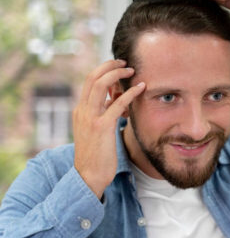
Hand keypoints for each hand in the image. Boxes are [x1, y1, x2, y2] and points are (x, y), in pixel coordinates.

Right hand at [73, 59, 145, 198]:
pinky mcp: (102, 127)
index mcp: (80, 110)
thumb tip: (113, 99)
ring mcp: (90, 118)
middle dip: (109, 66)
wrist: (88, 176)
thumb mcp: (96, 129)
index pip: (89, 82)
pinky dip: (130, 93)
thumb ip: (102, 113)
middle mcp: (82, 111)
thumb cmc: (96, 154)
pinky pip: (117, 104)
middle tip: (125, 62)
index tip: (117, 66)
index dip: (103, 70)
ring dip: (117, 74)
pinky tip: (141, 87)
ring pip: (100, 85)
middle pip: (92, 78)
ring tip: (132, 70)